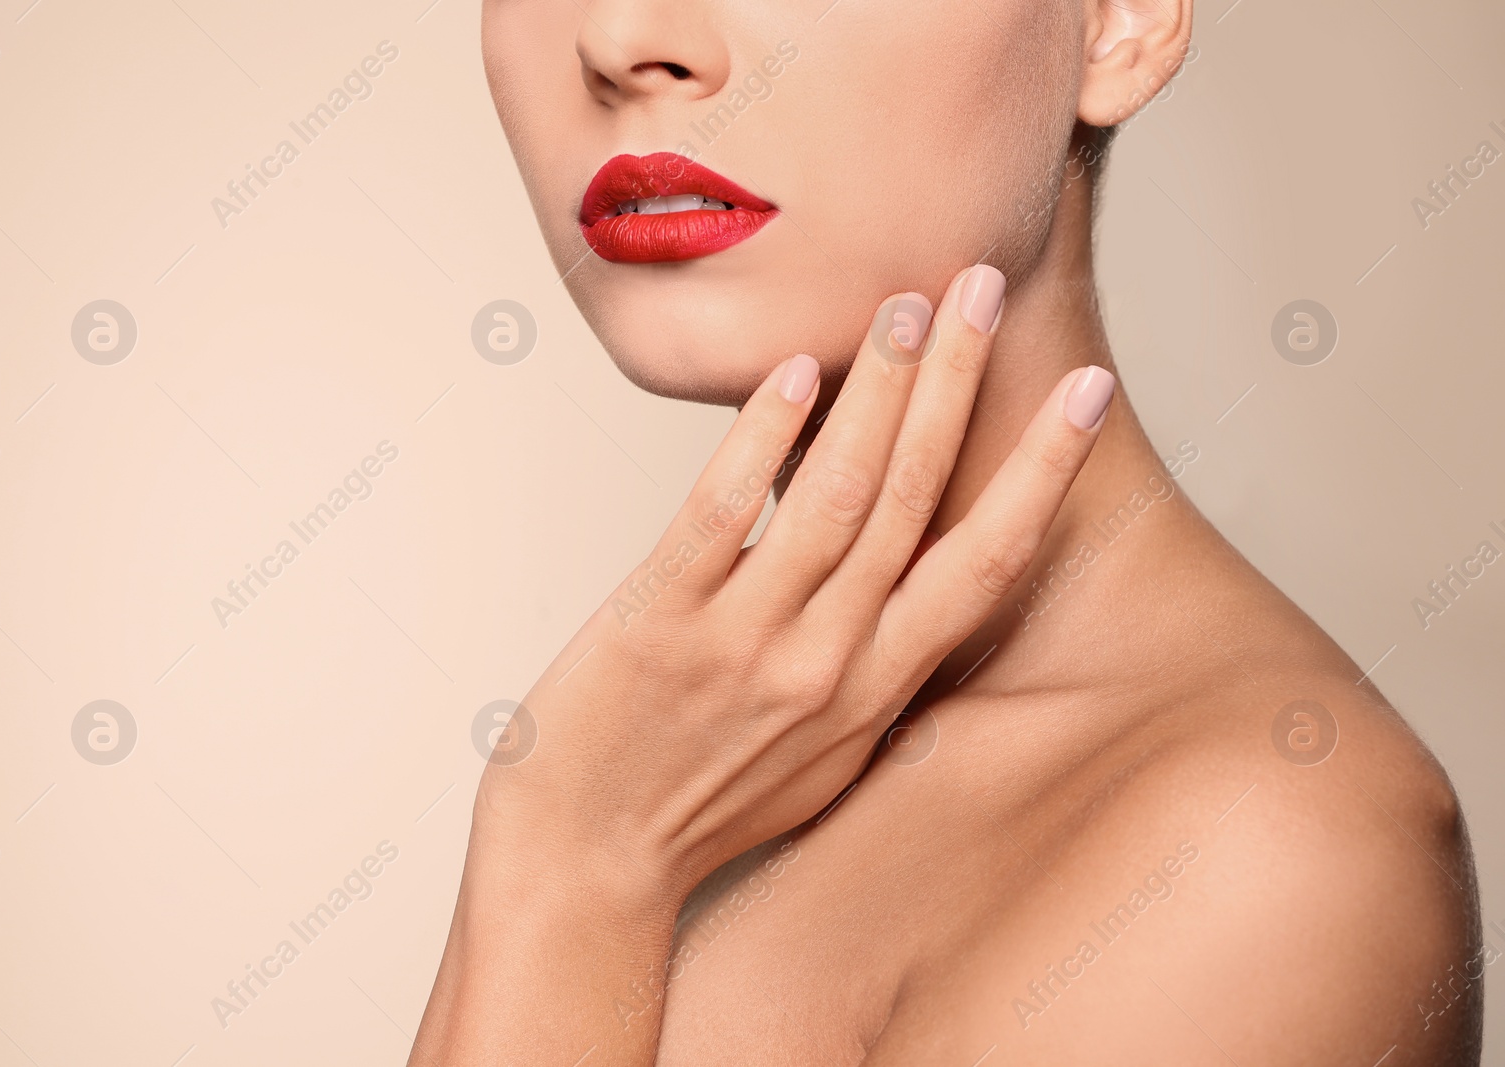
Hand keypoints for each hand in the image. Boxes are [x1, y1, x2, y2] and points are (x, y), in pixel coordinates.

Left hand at [475, 264, 1114, 901]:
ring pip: (837, 494)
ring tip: (907, 305)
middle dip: (959, 383)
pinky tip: (796, 375)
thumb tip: (895, 591)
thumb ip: (865, 671)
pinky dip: (765, 440)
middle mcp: (828, 665)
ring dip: (880, 389)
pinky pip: (725, 514)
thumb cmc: (698, 807)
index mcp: (876, 693)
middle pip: (918, 500)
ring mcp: (746, 643)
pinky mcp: (662, 625)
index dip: (1043, 472)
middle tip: (982, 285)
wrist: (585, 867)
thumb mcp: (818, 756)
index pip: (984, 564)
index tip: (1089, 394)